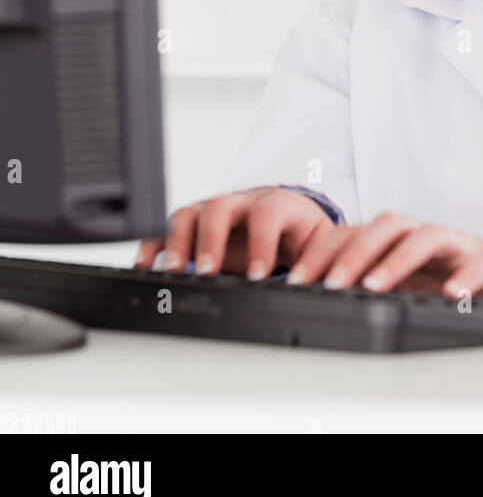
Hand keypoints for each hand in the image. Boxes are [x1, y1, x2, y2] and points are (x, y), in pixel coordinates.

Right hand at [133, 188, 332, 279]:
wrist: (292, 220)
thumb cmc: (303, 234)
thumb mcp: (319, 246)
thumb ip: (318, 265)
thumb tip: (320, 293)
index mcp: (278, 204)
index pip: (268, 213)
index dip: (261, 242)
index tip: (258, 275)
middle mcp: (242, 204)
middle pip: (220, 208)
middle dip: (212, 240)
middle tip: (209, 271)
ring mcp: (215, 213)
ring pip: (190, 215)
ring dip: (178, 243)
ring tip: (174, 273)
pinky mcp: (195, 227)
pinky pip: (168, 230)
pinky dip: (154, 246)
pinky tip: (147, 267)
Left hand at [283, 212, 482, 313]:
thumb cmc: (444, 278)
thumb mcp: (398, 283)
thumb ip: (364, 285)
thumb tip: (313, 304)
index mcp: (395, 238)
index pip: (354, 232)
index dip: (322, 253)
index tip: (295, 283)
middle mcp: (421, 233)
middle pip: (385, 226)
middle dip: (353, 254)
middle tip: (329, 286)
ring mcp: (455, 243)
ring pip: (425, 236)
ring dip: (396, 261)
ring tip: (374, 287)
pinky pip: (477, 262)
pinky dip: (463, 277)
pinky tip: (450, 294)